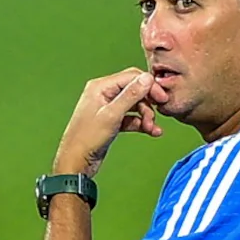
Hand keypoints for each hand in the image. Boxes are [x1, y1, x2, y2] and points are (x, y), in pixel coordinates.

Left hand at [54, 68, 169, 177]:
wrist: (76, 162)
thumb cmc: (86, 139)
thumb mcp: (112, 115)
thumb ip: (130, 95)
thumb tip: (147, 78)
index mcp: (100, 87)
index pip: (132, 77)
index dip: (149, 86)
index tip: (162, 97)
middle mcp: (103, 94)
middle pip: (134, 90)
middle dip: (148, 103)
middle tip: (157, 114)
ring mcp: (107, 108)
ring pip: (134, 105)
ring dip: (146, 116)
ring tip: (151, 128)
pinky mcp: (111, 121)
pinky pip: (131, 118)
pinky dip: (140, 124)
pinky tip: (150, 131)